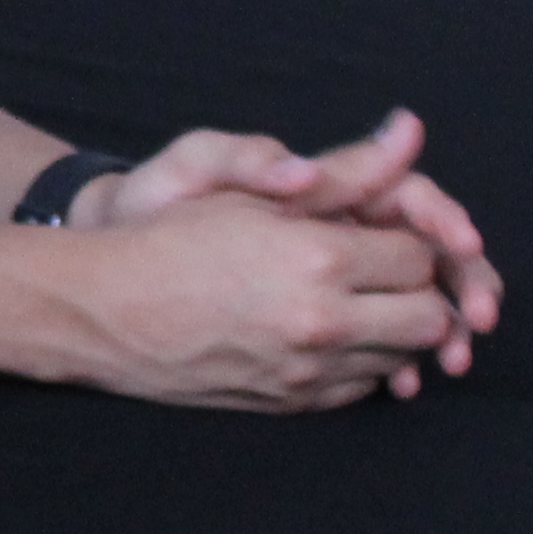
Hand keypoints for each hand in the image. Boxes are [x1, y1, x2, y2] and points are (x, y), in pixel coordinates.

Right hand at [68, 190, 464, 412]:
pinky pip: (364, 386)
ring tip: (355, 302)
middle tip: (381, 273)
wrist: (104, 310)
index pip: (419, 258)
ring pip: (402, 358)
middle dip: (417, 292)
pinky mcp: (294, 401)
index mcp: (317, 258)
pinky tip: (329, 336)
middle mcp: (323, 320)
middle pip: (428, 317)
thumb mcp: (251, 192)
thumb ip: (344, 170)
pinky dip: (361, 361)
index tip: (376, 235)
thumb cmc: (171, 239)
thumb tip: (409, 132)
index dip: (407, 241)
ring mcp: (309, 369)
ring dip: (393, 329)